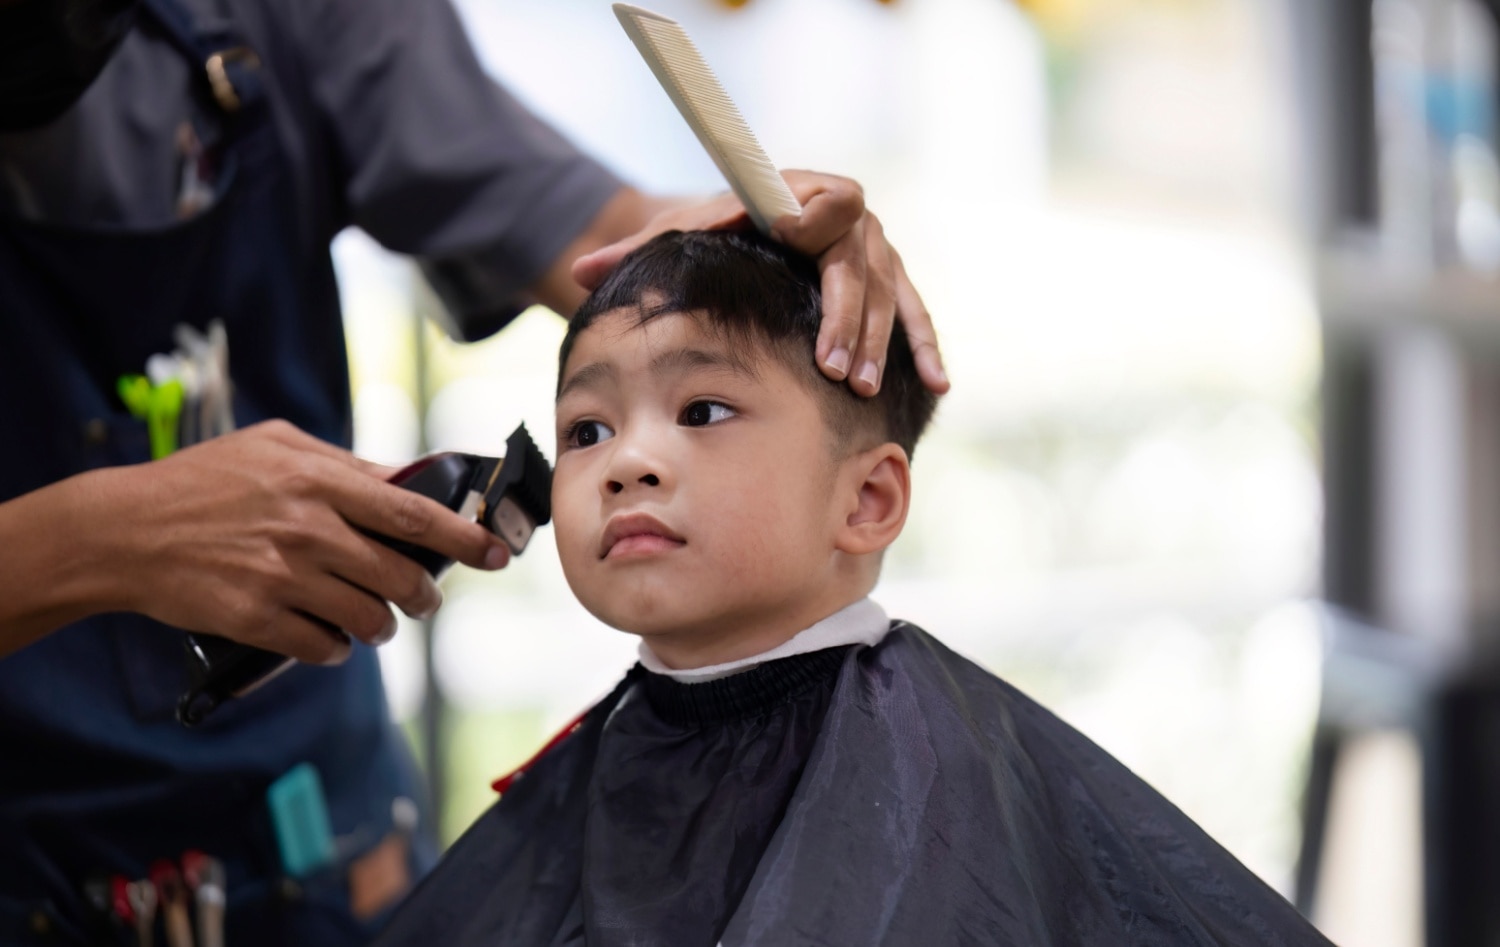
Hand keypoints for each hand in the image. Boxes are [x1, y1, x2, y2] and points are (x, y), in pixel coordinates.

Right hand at [107, 420, 510, 663]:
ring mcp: (282, 576)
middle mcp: (307, 528)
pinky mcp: (256, 618)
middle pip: (400, 575)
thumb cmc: (202, 482)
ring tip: (378, 623)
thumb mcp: (274, 446)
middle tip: (424, 600)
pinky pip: (323, 647)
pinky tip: (331, 640)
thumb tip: (405, 476)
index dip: (462, 537)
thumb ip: (344, 463)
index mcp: (318, 480)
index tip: (495, 554)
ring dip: (383, 627)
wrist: (122, 530)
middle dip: (424, 597)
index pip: (413, 511)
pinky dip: (337, 649)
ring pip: (368, 617)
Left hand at [572, 171, 949, 397]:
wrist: (759, 229)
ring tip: (863, 388)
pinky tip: (938, 383)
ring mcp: (874, 250)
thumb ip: (633, 254)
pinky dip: (924, 346)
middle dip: (846, 315)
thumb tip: (578, 274)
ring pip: (886, 294)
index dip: (808, 215)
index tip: (789, 236)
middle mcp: (845, 217)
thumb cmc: (717, 236)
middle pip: (857, 261)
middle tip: (832, 366)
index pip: (818, 197)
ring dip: (878, 343)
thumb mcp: (677, 238)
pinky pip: (914, 313)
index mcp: (798, 192)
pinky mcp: (892, 281)